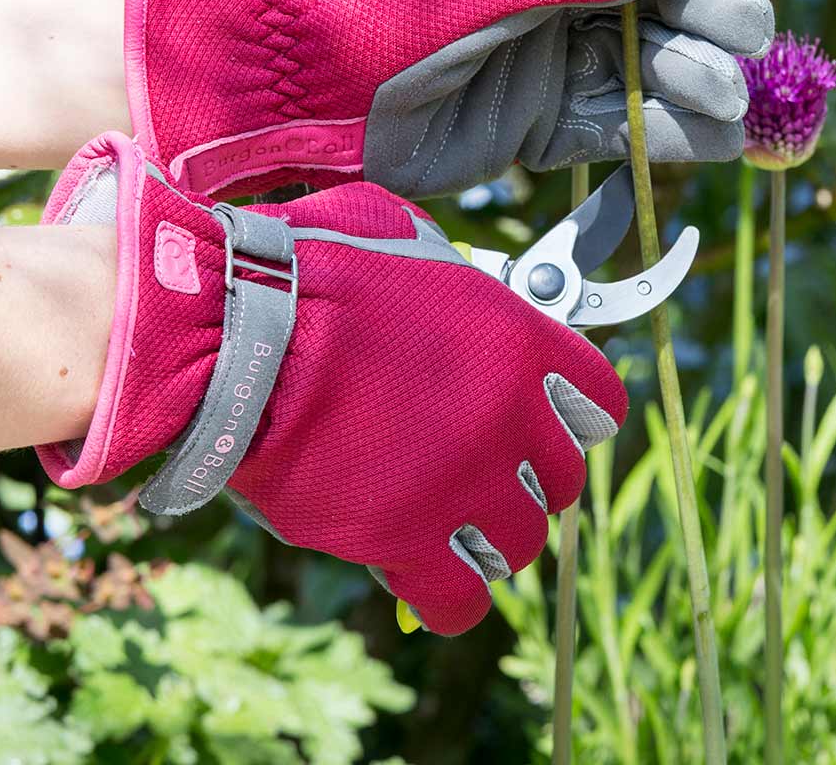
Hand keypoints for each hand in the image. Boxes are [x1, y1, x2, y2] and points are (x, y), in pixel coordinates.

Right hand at [38, 132, 626, 634]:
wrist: (236, 337)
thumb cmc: (307, 271)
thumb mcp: (398, 235)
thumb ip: (446, 270)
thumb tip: (449, 276)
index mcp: (517, 343)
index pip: (598, 401)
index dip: (573, 413)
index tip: (548, 421)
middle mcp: (509, 421)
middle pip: (562, 480)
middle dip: (530, 477)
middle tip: (486, 471)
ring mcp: (464, 486)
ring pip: (517, 543)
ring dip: (488, 534)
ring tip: (447, 520)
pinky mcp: (407, 541)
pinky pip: (459, 600)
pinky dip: (449, 595)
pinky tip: (422, 573)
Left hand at [116, 0, 800, 197]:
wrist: (304, 100)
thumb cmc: (383, 9)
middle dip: (717, 5)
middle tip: (740, 30)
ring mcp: (551, 58)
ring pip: (658, 60)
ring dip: (703, 73)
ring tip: (722, 93)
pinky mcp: (543, 126)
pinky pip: (626, 124)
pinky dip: (674, 131)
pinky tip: (712, 137)